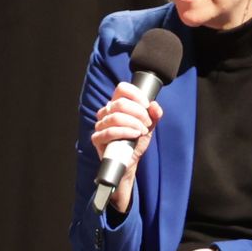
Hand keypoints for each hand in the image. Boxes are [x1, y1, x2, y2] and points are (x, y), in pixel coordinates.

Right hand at [91, 82, 163, 215]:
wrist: (129, 161)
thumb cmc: (135, 141)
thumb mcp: (148, 126)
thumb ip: (153, 115)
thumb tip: (155, 105)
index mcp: (116, 105)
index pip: (121, 89)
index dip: (135, 94)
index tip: (146, 105)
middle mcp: (106, 113)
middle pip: (120, 103)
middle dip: (138, 113)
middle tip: (147, 123)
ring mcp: (100, 125)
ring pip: (116, 117)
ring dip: (133, 123)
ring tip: (142, 131)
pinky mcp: (97, 138)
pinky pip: (110, 132)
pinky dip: (125, 132)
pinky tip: (134, 135)